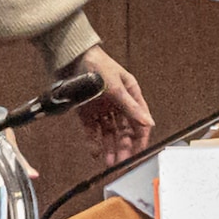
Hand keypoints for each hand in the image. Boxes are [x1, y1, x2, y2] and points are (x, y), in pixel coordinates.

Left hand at [71, 44, 152, 164]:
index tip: (138, 153)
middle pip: (124, 130)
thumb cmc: (96, 64)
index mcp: (131, 95)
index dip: (140, 139)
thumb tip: (148, 123)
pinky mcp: (86, 111)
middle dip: (124, 147)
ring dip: (110, 147)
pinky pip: (91, 130)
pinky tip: (95, 152)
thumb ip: (131, 107)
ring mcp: (102, 108)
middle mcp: (118, 104)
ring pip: (109, 133)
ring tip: (109, 162)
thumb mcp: (116, 86)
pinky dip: (93, 141)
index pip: (139, 122)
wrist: (70, 56)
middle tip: (122, 162)